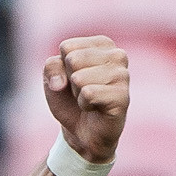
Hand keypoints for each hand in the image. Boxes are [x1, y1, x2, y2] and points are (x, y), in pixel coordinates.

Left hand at [40, 35, 129, 162]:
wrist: (82, 131)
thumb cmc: (70, 99)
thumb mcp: (52, 78)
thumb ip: (51, 66)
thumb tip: (62, 82)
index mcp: (103, 44)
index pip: (67, 47)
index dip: (62, 67)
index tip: (72, 78)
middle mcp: (118, 55)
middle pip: (72, 60)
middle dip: (70, 80)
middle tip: (82, 91)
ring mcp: (123, 75)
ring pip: (79, 77)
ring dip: (78, 93)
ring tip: (89, 99)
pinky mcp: (123, 96)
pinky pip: (89, 93)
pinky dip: (84, 104)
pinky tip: (95, 108)